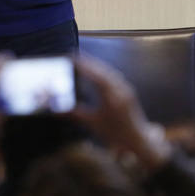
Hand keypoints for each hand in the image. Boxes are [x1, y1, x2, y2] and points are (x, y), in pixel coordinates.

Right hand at [69, 55, 169, 171]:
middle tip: (74, 55)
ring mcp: (126, 89)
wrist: (138, 140)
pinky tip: (96, 70)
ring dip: (96, 65)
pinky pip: (114, 75)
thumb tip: (56, 110)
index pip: (97, 77)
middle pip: (103, 70)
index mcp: (113, 99)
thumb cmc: (116, 134)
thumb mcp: (93, 124)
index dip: (84, 67)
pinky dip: (103, 70)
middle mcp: (121, 90)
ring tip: (83, 60)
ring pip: (109, 71)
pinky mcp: (127, 90)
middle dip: (88, 62)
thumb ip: (75, 114)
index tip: (72, 59)